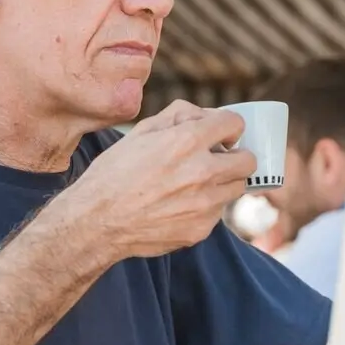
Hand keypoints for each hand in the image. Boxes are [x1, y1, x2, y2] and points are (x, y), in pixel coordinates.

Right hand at [61, 101, 256, 258]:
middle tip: (218, 159)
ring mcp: (204, 204)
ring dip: (223, 182)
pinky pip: (218, 213)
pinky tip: (180, 206)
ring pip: (236, 188)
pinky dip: (206, 207)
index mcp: (186, 141)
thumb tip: (202, 116)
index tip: (222, 135)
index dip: (229, 127)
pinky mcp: (201, 229)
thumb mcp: (140, 133)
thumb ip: (176, 116)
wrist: (96, 222)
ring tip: (196, 184)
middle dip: (235, 156)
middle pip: (248, 161)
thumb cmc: (113, 174)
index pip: (235, 124)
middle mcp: (202, 172)